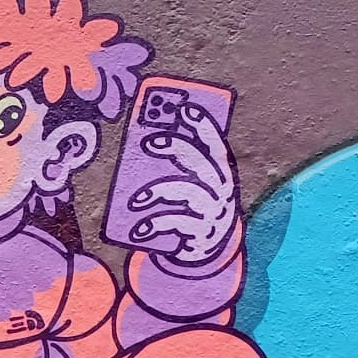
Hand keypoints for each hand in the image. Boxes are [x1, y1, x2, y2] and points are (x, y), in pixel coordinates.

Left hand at [132, 103, 239, 264]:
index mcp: (221, 173)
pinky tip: (138, 230)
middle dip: (176, 147)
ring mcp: (213, 211)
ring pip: (187, 192)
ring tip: (136, 201)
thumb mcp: (193, 185)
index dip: (203, 124)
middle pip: (201, 161)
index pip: (215, 143)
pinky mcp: (201, 233)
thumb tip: (145, 140)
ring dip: (158, 192)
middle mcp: (221, 190)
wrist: (207, 250)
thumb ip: (179, 165)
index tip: (186, 107)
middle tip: (149, 141)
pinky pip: (176, 223)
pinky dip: (154, 225)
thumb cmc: (195, 208)